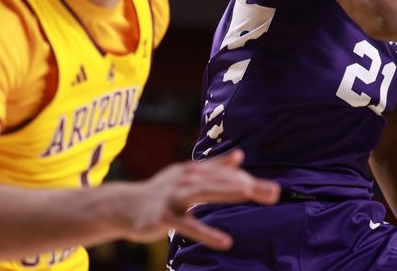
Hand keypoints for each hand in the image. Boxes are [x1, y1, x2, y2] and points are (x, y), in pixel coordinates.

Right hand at [121, 149, 279, 248]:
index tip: (271, 190)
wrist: (123, 206)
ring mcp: (173, 197)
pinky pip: (187, 226)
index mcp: (193, 171)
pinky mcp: (163, 218)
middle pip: (219, 180)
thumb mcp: (188, 176)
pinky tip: (225, 242)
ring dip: (225, 192)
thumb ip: (215, 167)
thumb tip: (240, 155)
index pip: (224, 174)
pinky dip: (206, 233)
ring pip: (202, 193)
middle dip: (247, 185)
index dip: (247, 180)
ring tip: (248, 193)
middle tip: (273, 192)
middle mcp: (184, 179)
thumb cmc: (162, 191)